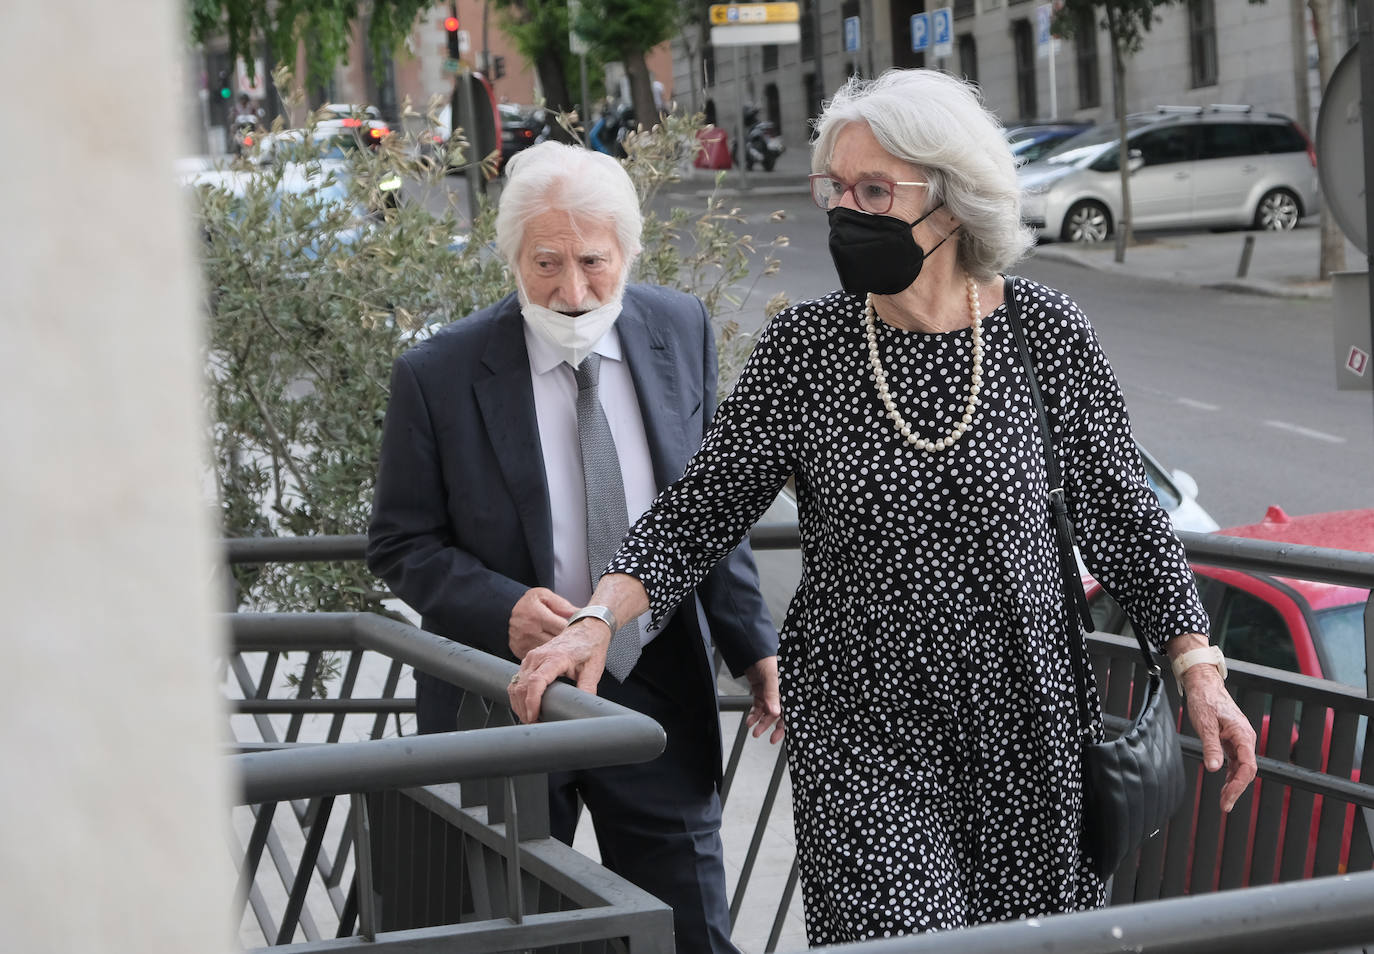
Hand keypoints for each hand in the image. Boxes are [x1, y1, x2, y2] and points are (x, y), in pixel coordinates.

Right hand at [507, 618, 611, 723]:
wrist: (586, 629)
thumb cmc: (589, 647)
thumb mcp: (593, 670)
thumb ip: (587, 689)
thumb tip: (583, 709)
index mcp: (555, 658)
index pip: (535, 682)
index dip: (532, 702)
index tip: (535, 717)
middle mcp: (538, 656)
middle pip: (521, 687)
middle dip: (525, 709)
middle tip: (536, 724)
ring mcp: (531, 658)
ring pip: (515, 685)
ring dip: (519, 704)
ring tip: (530, 718)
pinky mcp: (529, 661)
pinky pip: (516, 681)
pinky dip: (517, 696)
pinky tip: (525, 706)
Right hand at [509, 587, 578, 658]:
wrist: (503, 612)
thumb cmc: (528, 604)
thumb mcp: (544, 595)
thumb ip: (562, 604)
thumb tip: (579, 613)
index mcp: (537, 615)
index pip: (562, 627)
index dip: (573, 629)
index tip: (579, 629)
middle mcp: (529, 631)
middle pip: (557, 642)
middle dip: (567, 641)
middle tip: (574, 638)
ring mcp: (523, 643)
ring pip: (549, 652)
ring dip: (558, 650)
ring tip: (563, 644)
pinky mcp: (519, 652)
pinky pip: (539, 657)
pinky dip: (547, 655)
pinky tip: (551, 650)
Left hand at [744, 656, 784, 743]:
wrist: (751, 647)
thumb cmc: (766, 657)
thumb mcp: (772, 676)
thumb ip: (773, 694)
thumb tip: (774, 712)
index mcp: (789, 689)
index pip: (789, 711)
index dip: (784, 725)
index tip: (777, 737)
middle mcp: (781, 692)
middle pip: (778, 714)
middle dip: (770, 726)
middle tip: (765, 737)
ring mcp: (770, 692)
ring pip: (767, 711)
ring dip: (760, 721)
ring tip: (754, 730)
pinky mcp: (760, 690)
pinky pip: (758, 706)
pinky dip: (753, 713)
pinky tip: (750, 720)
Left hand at [1181, 664, 1256, 811]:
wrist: (1203, 683)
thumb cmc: (1205, 700)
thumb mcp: (1205, 724)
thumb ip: (1211, 747)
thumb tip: (1213, 768)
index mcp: (1243, 735)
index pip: (1247, 767)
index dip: (1239, 785)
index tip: (1227, 798)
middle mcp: (1245, 738)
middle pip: (1246, 770)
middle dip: (1236, 789)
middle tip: (1224, 806)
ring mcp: (1239, 739)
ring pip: (1241, 767)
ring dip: (1233, 784)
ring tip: (1223, 800)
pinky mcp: (1232, 739)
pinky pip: (1235, 760)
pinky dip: (1230, 773)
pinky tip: (1224, 784)